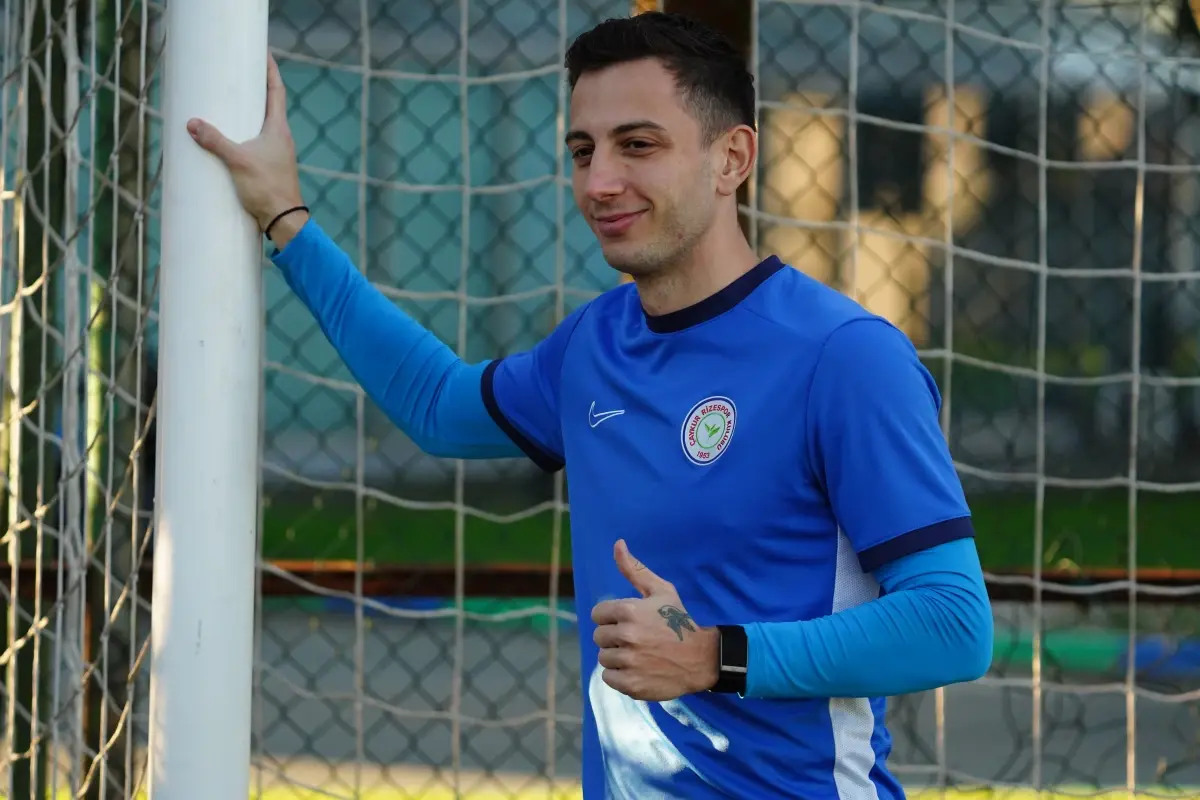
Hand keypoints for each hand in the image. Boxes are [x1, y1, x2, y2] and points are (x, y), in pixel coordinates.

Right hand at [186, 52, 306, 244]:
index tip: (263, 52)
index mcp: (278, 128)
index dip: (270, 70)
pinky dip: (246, 132)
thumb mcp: (237, 161)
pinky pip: (257, 141)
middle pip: (270, 104)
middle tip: (242, 71)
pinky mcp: (270, 166)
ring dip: (250, 111)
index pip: (276, 90)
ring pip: (263, 124)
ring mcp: (277, 152)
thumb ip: (214, 141)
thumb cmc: (267, 188)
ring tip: (233, 101)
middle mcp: (281, 137)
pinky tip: (233, 137)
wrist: (284, 220)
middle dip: (256, 87)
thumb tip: (192, 123)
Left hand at [591, 539, 717, 701]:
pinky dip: (620, 676)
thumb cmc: (679, 620)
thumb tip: (617, 543)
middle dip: (614, 637)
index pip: (598, 614)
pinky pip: (609, 678)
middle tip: (636, 639)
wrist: (701, 657)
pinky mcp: (630, 684)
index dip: (612, 617)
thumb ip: (635, 569)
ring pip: (604, 657)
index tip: (628, 622)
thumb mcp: (661, 590)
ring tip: (638, 654)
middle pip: (599, 636)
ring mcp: (628, 662)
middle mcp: (626, 636)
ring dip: (617, 657)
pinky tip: (637, 669)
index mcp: (629, 611)